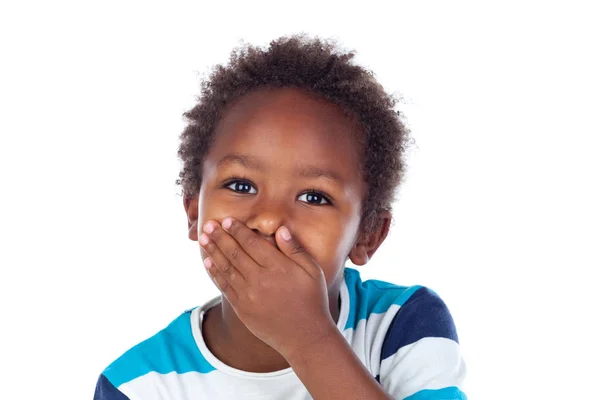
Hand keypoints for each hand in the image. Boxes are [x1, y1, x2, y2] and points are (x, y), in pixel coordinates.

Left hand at [198, 217, 337, 358]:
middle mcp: (260, 279)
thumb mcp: (312, 271)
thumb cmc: (312, 300)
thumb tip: (280, 230)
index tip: (227, 220)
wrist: (305, 336)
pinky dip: (215, 273)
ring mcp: (249, 295)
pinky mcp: (242, 309)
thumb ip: (295, 249)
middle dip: (220, 237)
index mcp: (278, 267)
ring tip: (203, 239)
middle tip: (208, 225)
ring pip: (226, 268)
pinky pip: (225, 286)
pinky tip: (209, 262)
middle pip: (235, 253)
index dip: (238, 230)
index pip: (252, 243)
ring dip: (213, 252)